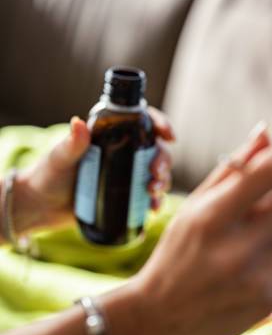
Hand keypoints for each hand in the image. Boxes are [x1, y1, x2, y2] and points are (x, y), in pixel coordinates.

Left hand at [11, 107, 173, 234]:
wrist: (39, 207)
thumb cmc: (46, 176)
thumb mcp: (60, 158)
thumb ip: (71, 144)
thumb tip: (78, 123)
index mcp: (112, 136)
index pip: (143, 123)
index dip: (161, 125)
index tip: (168, 136)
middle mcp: (124, 154)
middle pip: (156, 151)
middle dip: (163, 161)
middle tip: (156, 173)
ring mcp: (127, 176)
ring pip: (157, 174)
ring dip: (162, 182)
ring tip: (152, 192)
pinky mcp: (125, 197)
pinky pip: (148, 198)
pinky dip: (155, 203)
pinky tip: (153, 210)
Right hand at [130, 125, 271, 334]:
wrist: (162, 318)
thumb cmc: (177, 252)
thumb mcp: (194, 205)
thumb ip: (233, 168)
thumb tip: (267, 132)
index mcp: (212, 221)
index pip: (266, 175)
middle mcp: (236, 252)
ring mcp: (256, 279)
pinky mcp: (269, 299)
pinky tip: (268, 240)